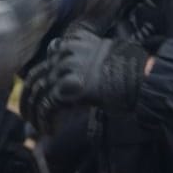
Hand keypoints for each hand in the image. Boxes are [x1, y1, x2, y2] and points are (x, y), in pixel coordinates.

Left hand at [22, 26, 147, 133]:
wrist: (143, 78)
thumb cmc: (129, 72)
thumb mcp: (102, 55)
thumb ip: (80, 60)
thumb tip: (62, 83)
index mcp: (72, 41)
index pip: (46, 60)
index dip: (39, 81)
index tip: (37, 95)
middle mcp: (65, 52)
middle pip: (36, 76)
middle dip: (29, 98)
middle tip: (29, 115)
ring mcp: (65, 68)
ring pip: (38, 93)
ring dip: (34, 113)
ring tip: (38, 127)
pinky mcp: (69, 87)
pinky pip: (47, 107)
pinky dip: (45, 121)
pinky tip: (50, 131)